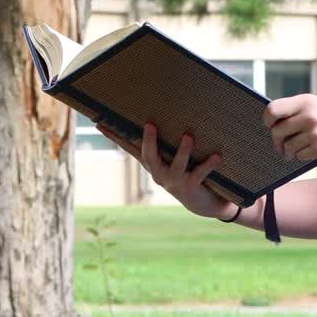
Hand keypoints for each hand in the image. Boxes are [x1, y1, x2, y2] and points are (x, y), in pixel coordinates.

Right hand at [95, 122, 237, 220]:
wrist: (204, 204)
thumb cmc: (188, 172)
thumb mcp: (174, 157)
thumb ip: (167, 140)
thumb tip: (161, 113)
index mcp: (153, 164)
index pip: (130, 147)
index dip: (115, 137)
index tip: (99, 123)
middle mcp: (160, 173)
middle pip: (149, 157)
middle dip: (149, 141)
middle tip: (150, 124)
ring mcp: (175, 181)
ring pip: (177, 165)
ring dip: (183, 150)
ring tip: (188, 136)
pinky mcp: (191, 187)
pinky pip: (200, 173)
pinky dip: (209, 163)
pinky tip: (217, 155)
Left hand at [262, 94, 316, 162]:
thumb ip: (300, 109)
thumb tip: (274, 118)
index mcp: (306, 101)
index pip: (273, 109)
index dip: (266, 120)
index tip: (269, 126)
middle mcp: (309, 115)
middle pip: (277, 131)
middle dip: (276, 141)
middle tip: (280, 146)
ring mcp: (315, 132)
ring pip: (288, 146)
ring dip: (288, 152)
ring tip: (294, 151)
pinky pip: (300, 155)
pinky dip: (301, 156)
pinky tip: (310, 151)